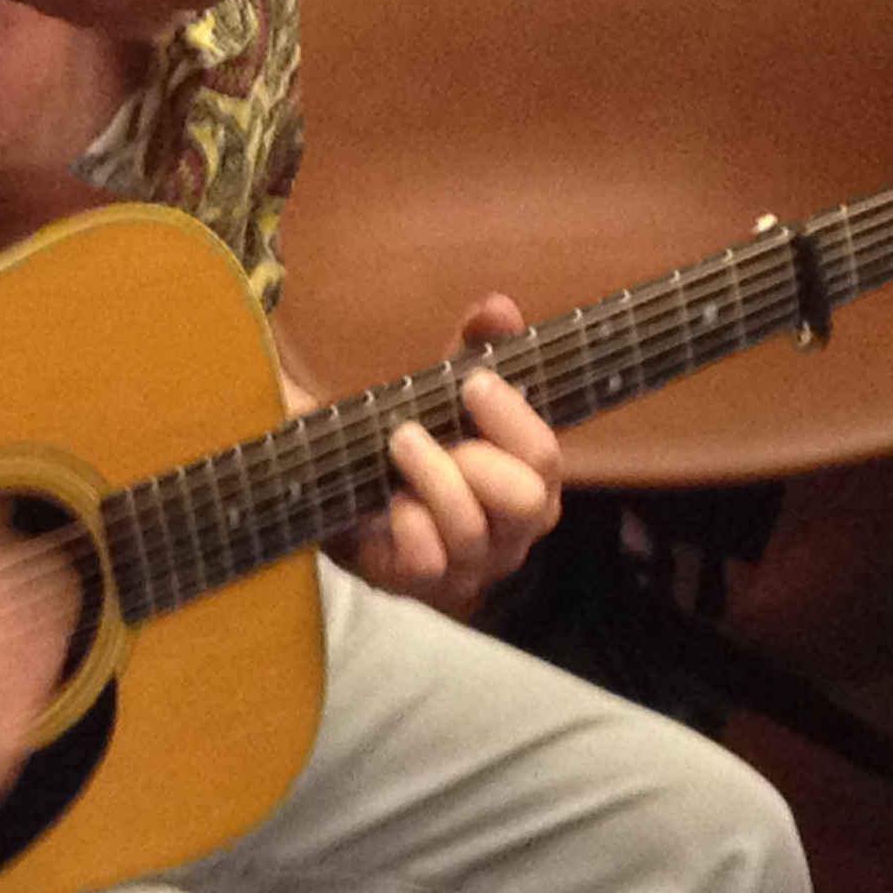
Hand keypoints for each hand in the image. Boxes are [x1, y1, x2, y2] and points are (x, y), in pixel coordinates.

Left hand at [335, 297, 562, 616]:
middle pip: (527, 502)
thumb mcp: (445, 389)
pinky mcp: (423, 586)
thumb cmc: (418, 445)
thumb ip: (476, 346)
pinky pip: (428, 562)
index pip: (545, 457)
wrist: (347, 496)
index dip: (512, 418)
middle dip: (475, 459)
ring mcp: (471, 565)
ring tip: (396, 445)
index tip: (472, 383)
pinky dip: (406, 525)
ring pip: (471, 530)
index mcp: (531, 482)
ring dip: (430, 478)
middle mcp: (513, 532)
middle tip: (420, 429)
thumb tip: (499, 306)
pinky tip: (386, 504)